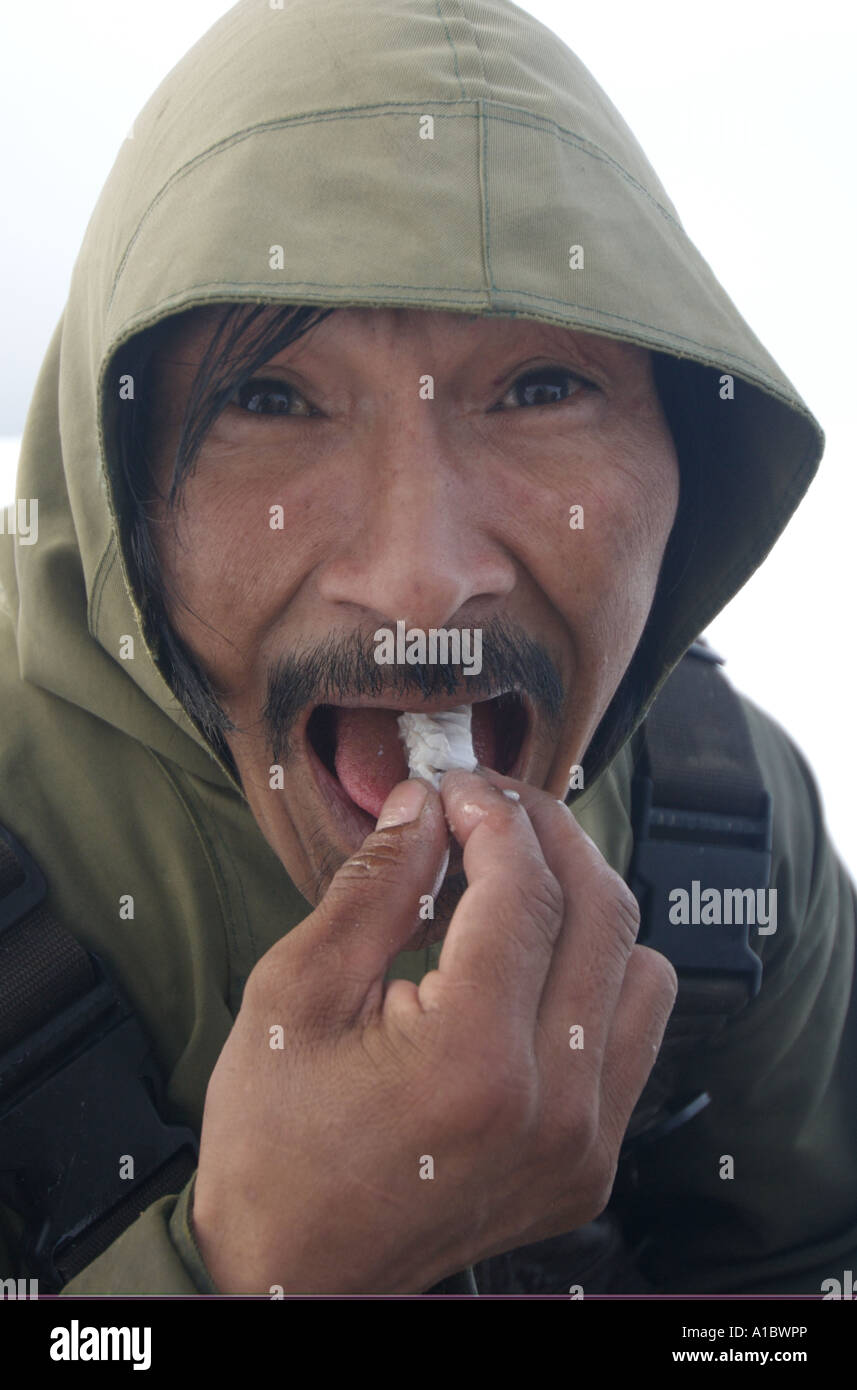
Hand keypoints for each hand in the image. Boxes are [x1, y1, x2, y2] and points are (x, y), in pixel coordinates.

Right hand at [191, 768, 676, 1292]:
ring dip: (584, 903)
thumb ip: (373, 889)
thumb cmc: (273, 1144)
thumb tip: (423, 808)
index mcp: (470, 1059)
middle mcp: (551, 1105)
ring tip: (515, 882)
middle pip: (601, 911)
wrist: (294, 1272)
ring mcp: (583, 1143)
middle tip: (492, 808)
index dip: (494, 814)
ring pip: (639, 966)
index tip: (456, 787)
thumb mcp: (292, 997)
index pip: (524, 889)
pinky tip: (535, 964)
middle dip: (548, 835)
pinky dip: (599, 977)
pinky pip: (635, 1034)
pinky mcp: (591, 1164)